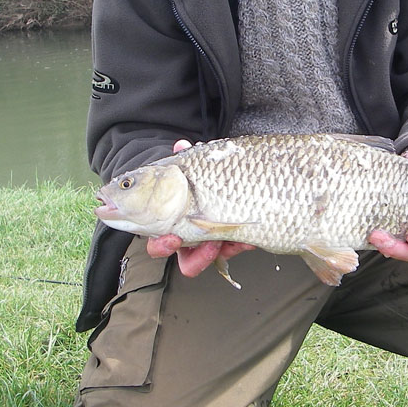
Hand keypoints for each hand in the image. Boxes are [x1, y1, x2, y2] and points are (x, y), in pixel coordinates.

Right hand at [144, 139, 254, 274]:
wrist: (229, 178)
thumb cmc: (198, 177)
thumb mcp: (191, 167)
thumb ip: (184, 159)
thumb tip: (181, 145)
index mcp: (172, 224)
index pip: (159, 243)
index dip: (162, 245)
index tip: (173, 237)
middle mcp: (190, 237)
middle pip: (187, 261)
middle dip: (196, 257)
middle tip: (209, 244)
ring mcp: (212, 242)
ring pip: (214, 260)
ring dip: (219, 251)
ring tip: (226, 239)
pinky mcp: (233, 240)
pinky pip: (235, 248)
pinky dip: (241, 242)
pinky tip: (247, 237)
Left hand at [368, 141, 407, 261]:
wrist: (401, 168)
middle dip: (404, 250)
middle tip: (389, 242)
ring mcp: (405, 233)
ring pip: (402, 251)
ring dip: (389, 248)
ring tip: (375, 236)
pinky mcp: (389, 231)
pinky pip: (385, 245)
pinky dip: (378, 243)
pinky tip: (368, 234)